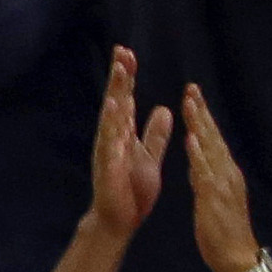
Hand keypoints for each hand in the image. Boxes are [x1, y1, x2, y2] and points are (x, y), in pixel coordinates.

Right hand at [85, 47, 173, 243]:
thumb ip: (154, 134)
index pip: (125, 100)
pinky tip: (114, 114)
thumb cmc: (131, 190)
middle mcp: (112, 140)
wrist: (119, 220)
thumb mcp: (149, 156)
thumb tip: (163, 109)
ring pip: (111, 121)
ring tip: (118, 75)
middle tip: (122, 51)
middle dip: (119, 78)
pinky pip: (111, 147)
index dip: (126, 78)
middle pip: (116, 103)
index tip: (128, 53)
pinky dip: (112, 129)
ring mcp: (108, 154)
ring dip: (114, 98)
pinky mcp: (109, 170)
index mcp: (123, 136)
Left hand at [184, 84, 263, 271]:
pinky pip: (205, 172)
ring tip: (189, 103)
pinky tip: (191, 139)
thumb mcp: (211, 196)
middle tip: (191, 88)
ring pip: (210, 147)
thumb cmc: (222, 229)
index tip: (192, 97)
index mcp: (224, 172)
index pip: (212, 139)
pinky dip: (198, 154)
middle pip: (212, 136)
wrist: (234, 255)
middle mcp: (227, 172)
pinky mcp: (215, 196)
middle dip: (201, 112)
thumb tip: (197, 160)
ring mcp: (222, 182)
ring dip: (199, 124)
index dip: (202, 117)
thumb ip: (205, 177)